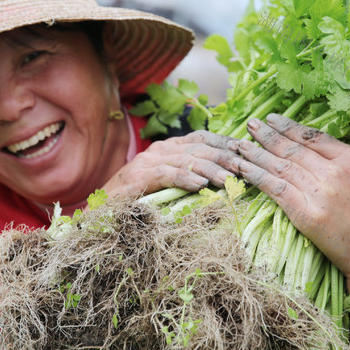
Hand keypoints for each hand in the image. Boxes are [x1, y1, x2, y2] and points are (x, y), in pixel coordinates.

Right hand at [103, 130, 242, 198]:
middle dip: (226, 157)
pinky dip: (185, 178)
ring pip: (187, 159)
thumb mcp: (169, 186)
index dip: (226, 142)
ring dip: (212, 169)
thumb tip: (224, 182)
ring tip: (230, 180)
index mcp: (170, 148)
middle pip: (201, 147)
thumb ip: (190, 177)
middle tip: (247, 168)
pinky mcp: (139, 177)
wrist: (101, 211)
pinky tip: (201, 185)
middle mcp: (161, 150)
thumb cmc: (139, 200)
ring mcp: (148, 162)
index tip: (248, 150)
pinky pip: (167, 174)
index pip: (203, 138)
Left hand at [232, 113, 349, 349]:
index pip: (313, 137)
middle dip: (268, 134)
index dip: (291, 127)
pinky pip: (273, 188)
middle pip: (291, 148)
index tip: (275, 119)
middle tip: (252, 124)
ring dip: (255, 153)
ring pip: (278, 166)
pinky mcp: (303, 213)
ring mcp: (315, 192)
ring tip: (238, 143)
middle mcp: (330, 171)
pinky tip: (241, 168)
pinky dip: (254, 176)